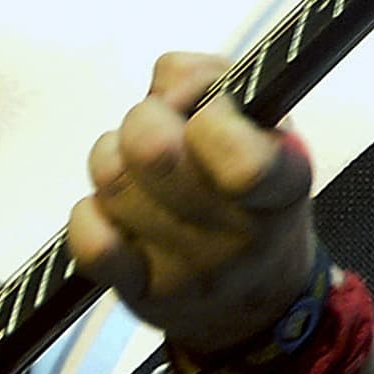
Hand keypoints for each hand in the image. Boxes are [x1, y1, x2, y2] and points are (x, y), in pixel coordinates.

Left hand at [69, 51, 323, 354]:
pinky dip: (88, 214)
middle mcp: (243, 236)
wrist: (255, 295)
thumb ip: (209, 78)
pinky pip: (90, 242)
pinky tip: (111, 211)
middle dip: (143, 121)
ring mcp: (192, 272)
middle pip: (153, 151)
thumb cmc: (250, 189)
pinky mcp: (145, 295)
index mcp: (284, 184)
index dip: (210, 118)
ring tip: (136, 171)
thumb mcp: (260, 122)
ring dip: (112, 160)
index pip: (243, 161)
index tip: (210, 114)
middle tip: (157, 130)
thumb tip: (162, 91)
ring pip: (113, 183)